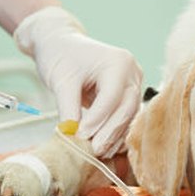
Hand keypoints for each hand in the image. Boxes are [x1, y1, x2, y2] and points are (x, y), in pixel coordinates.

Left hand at [14, 7, 142, 156]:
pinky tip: (105, 146)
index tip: (81, 136)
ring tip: (98, 152)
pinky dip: (116, 132)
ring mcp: (133, 83)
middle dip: (109, 132)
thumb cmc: (60, 55)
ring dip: (114, 136)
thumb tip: (73, 137)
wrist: (61, 43)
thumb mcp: (61, 81)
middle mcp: (132, 71)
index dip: (97, 120)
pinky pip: (126, 117)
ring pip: (129, 116)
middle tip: (93, 150)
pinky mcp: (128, 94)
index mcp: (118, 62)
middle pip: (126, 108)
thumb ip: (68, 109)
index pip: (111, 97)